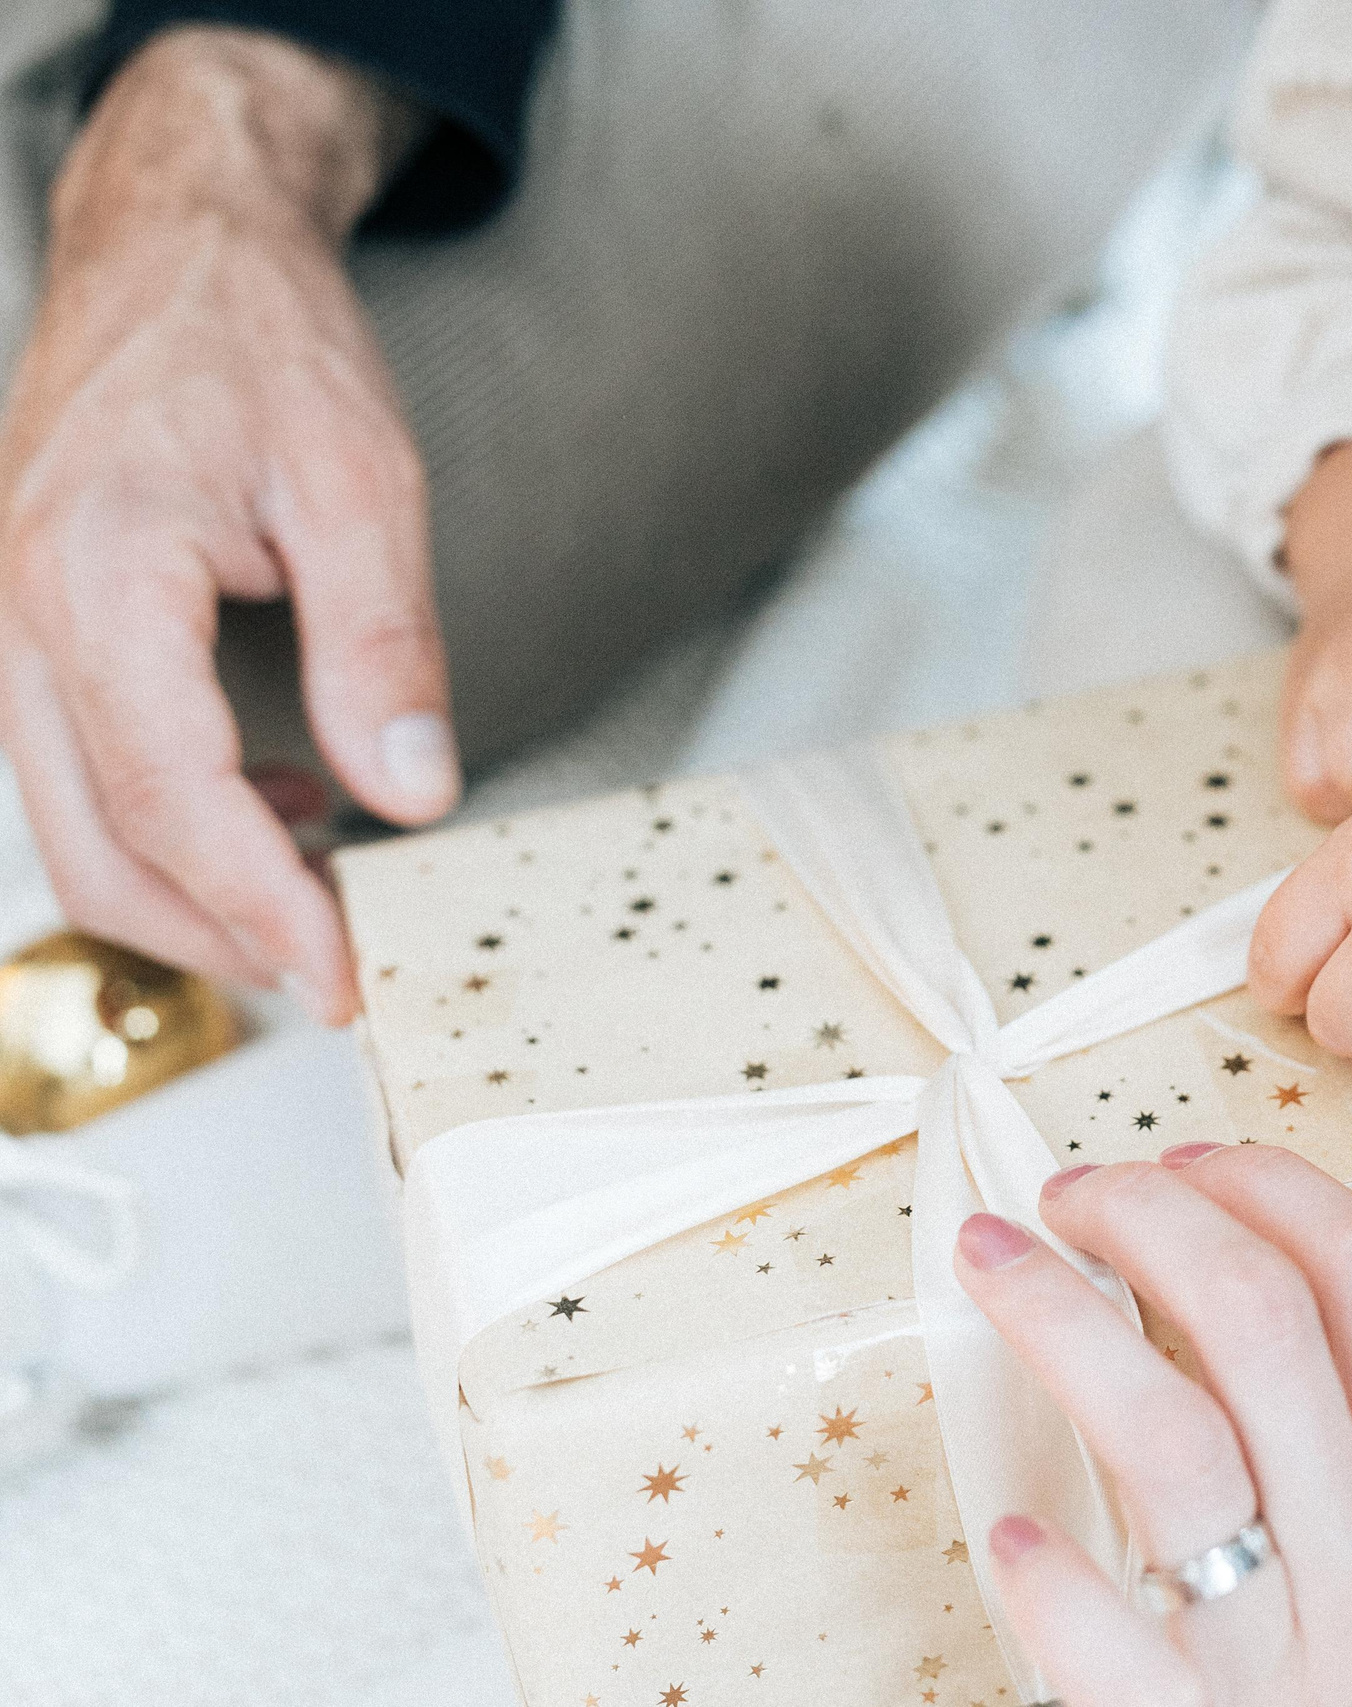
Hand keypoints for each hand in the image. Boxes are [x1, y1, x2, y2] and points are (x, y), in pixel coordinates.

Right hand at [0, 27, 446, 1022]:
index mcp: (96, 583)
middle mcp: (24, 622)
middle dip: (224, 936)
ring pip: (79, 830)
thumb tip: (409, 792)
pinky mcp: (38, 637)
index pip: (172, 803)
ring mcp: (14, 635)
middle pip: (101, 851)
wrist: (177, 253)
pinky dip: (174, 826)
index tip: (341, 976)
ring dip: (197, 891)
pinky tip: (282, 807)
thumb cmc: (259, 343)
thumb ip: (381, 650)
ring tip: (328, 894)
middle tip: (343, 970)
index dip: (261, 911)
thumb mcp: (361, 486)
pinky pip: (81, 773)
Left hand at [952, 1141, 1351, 1706]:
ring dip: (1063, 1323)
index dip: (1271, 1188)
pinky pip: (1115, 1643)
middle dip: (1150, 1217)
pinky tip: (1012, 1533)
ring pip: (1168, 1433)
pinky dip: (1052, 1576)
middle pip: (1260, 1318)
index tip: (1192, 1158)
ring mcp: (1294, 1663)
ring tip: (996, 1270)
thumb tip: (1255, 1348)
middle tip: (1071, 1196)